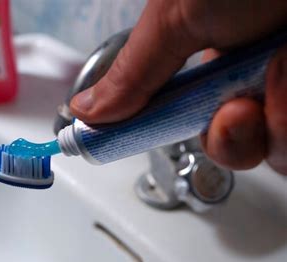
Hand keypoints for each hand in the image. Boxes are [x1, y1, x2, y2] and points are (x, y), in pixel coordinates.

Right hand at [70, 0, 286, 174]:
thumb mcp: (175, 15)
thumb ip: (134, 72)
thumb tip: (86, 111)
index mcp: (210, 62)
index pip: (179, 120)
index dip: (165, 134)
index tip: (147, 138)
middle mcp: (250, 81)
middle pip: (230, 148)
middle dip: (229, 141)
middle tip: (236, 109)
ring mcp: (283, 91)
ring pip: (271, 153)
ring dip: (274, 123)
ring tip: (278, 65)